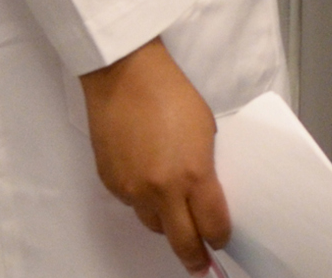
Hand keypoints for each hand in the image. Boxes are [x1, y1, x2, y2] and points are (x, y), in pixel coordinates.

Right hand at [82, 38, 230, 272]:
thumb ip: (204, 169)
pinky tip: (147, 179)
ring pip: (153, 224)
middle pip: (182, 242)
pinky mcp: (110, 183)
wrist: (124, 74)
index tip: (221, 240)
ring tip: (172, 212)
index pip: (212, 226)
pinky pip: (131, 205)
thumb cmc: (170, 92)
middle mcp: (162, 190)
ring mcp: (132, 189)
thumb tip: (203, 196)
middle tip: (200, 264)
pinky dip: (141, 200)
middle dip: (194, 257)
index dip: (219, 238)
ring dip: (166, 223)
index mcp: (193, 175)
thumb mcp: (206, 130)